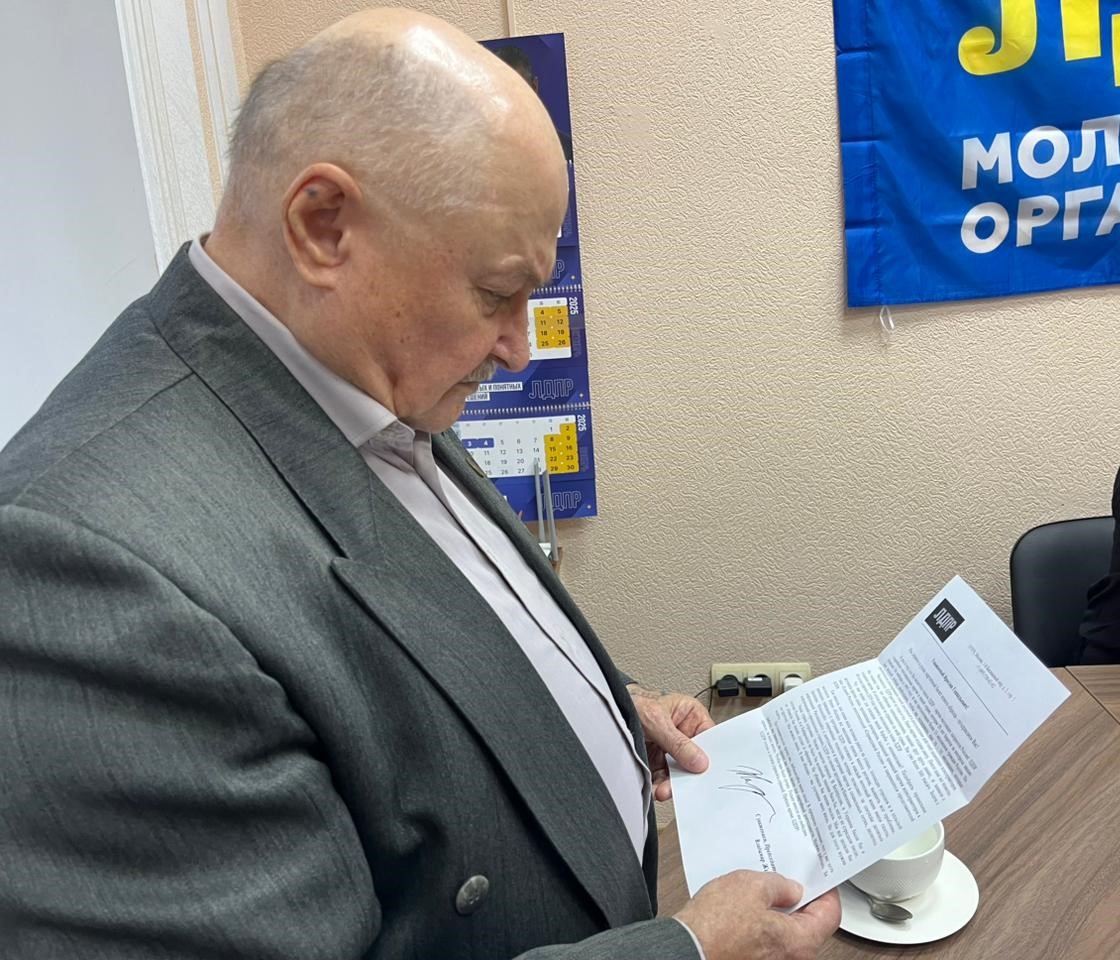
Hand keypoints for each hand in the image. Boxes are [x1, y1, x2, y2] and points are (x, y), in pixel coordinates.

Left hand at [626, 685, 713, 799]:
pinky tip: (656, 789)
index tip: (705, 770)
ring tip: (664, 790)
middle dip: (686, 774)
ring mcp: (670, 748)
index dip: (709, 755)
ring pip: (677, 771)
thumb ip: (677, 741)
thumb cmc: (634, 702)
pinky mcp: (656, 760)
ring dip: (671, 783)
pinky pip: (662, 776)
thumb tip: (699, 761)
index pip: (708, 738)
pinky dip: (659, 785)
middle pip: (692, 759)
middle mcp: (683, 733)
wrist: (608, 708)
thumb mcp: (657, 719)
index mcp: (691, 715)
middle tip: (682, 785)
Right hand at [675, 872, 840, 959]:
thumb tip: (791, 889)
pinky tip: (747, 905)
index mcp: (800, 943)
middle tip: (788, 877)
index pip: (830, 914)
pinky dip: (762, 921)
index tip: (819, 876)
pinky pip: (767, 939)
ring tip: (761, 888)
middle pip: (809, 925)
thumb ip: (780, 885)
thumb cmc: (716, 926)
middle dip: (800, 899)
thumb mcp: (752, 885)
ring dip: (778, 910)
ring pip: (786, 932)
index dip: (825, 890)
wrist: (687, 949)